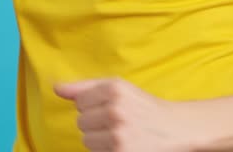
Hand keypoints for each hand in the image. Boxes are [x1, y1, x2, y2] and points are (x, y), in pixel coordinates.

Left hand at [55, 78, 200, 151]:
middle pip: (81, 123)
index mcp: (114, 89)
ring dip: (101, 141)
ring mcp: (118, 136)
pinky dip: (107, 151)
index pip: (80, 102)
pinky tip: (124, 146)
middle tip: (120, 124)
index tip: (113, 109)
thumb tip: (56, 88)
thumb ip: (85, 88)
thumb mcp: (118, 89)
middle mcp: (116, 111)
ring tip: (122, 136)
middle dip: (97, 125)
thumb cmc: (143, 108)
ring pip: (87, 141)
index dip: (95, 107)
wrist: (176, 130)